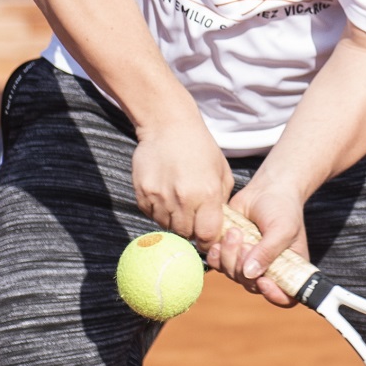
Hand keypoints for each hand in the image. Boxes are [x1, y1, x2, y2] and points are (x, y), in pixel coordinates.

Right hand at [131, 112, 232, 245]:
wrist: (168, 125)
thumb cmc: (200, 148)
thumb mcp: (222, 172)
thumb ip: (221, 201)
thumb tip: (217, 226)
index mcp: (207, 194)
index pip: (207, 235)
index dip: (208, 239)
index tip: (206, 235)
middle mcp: (183, 198)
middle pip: (185, 234)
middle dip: (190, 229)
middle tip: (192, 215)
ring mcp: (160, 197)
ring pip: (167, 226)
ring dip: (173, 220)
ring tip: (178, 200)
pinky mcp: (143, 193)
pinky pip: (151, 215)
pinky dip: (158, 210)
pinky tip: (165, 193)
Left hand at [218, 184, 308, 306]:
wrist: (266, 189)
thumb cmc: (283, 208)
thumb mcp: (283, 228)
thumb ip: (269, 251)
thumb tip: (250, 273)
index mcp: (288, 269)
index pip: (285, 297)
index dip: (274, 295)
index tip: (263, 280)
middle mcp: (268, 270)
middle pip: (252, 285)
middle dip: (244, 266)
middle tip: (245, 242)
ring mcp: (247, 263)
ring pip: (233, 274)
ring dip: (230, 256)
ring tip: (234, 233)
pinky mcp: (230, 253)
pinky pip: (218, 265)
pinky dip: (216, 255)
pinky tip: (221, 239)